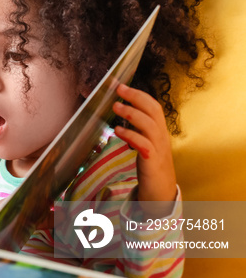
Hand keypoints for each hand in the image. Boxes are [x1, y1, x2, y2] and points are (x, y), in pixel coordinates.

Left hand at [112, 84, 176, 218]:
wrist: (161, 192)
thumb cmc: (151, 166)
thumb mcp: (145, 143)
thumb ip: (137, 129)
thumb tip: (123, 112)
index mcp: (159, 130)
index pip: (153, 106)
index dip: (139, 95)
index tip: (122, 86)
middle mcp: (161, 137)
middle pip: (154, 111)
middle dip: (136, 97)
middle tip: (119, 89)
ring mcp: (158, 149)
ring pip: (149, 125)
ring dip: (132, 114)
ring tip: (116, 107)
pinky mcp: (152, 162)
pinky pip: (144, 145)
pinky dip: (131, 136)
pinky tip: (118, 131)